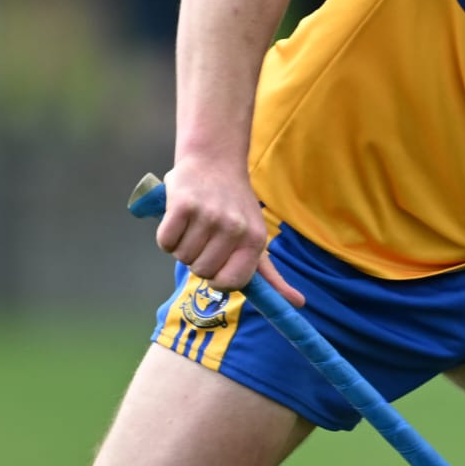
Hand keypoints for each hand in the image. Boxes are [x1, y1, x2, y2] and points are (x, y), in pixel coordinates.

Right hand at [157, 157, 305, 305]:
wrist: (214, 161)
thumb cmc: (234, 206)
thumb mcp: (256, 237)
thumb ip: (272, 275)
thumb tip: (299, 304)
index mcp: (254, 239)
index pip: (229, 283)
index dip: (216, 279)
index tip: (216, 263)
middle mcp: (234, 228)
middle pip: (201, 271)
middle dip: (197, 259)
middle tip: (203, 237)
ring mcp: (208, 216)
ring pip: (182, 257)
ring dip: (182, 246)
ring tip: (193, 226)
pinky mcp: (182, 205)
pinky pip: (165, 242)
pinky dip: (167, 236)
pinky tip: (179, 220)